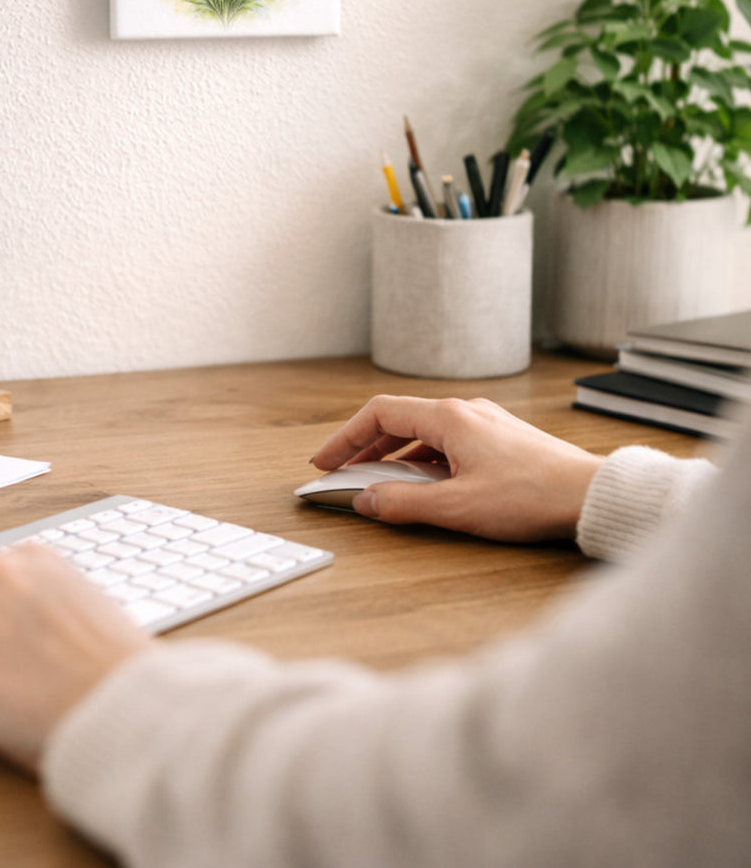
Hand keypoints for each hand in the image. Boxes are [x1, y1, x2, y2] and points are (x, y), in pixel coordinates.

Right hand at [309, 396, 602, 542]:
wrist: (592, 495)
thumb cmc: (532, 496)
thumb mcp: (457, 507)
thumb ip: (403, 504)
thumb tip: (365, 501)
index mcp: (448, 417)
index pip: (379, 413)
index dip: (345, 437)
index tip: (325, 460)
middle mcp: (464, 411)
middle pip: (398, 420)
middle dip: (365, 447)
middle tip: (342, 471)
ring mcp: (484, 423)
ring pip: (423, 432)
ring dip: (394, 455)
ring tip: (378, 481)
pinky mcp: (500, 440)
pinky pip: (447, 442)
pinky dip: (422, 460)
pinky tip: (424, 485)